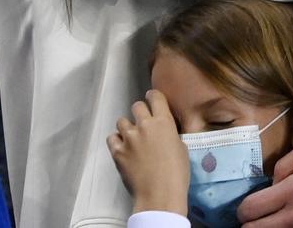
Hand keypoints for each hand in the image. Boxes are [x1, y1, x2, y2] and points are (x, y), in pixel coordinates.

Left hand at [107, 90, 188, 216]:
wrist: (160, 195)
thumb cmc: (177, 174)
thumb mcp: (181, 147)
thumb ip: (170, 133)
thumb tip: (163, 131)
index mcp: (163, 122)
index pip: (155, 96)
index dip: (153, 98)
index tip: (152, 102)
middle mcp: (144, 125)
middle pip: (137, 106)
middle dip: (140, 113)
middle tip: (144, 125)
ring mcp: (128, 137)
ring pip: (122, 121)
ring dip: (127, 127)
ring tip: (132, 139)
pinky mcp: (117, 151)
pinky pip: (112, 137)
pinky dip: (117, 141)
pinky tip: (123, 148)